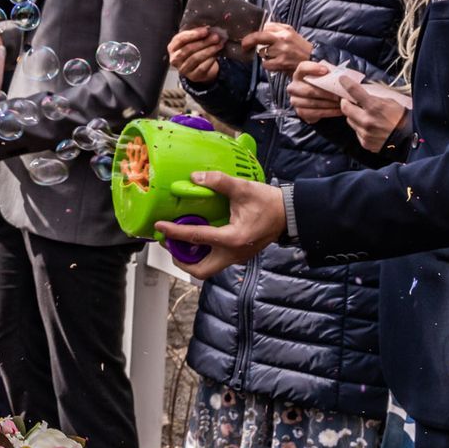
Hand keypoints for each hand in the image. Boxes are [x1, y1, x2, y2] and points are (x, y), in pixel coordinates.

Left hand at [155, 171, 286, 278]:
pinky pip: (215, 260)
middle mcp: (233, 254)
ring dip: (189, 258)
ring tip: (177, 241)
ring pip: (207, 268)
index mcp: (232, 239)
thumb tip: (196, 177)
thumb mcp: (243, 188)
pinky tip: (195, 238)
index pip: (196, 238)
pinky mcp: (238, 254)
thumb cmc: (269, 203)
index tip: (159, 227)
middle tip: (167, 243)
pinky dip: (201, 253)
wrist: (289, 214)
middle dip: (179, 259)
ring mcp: (236, 257)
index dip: (174, 232)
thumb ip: (219, 181)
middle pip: (200, 270)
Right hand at [167, 26, 224, 83]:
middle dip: (204, 42)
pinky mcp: (193, 76)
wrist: (197, 68)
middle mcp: (174, 59)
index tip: (206, 30)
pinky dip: (210, 60)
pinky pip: (202, 67)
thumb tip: (207, 28)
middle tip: (216, 37)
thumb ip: (196, 34)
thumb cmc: (193, 50)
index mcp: (172, 47)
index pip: (180, 39)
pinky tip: (216, 55)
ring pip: (196, 58)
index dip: (193, 34)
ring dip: (209, 50)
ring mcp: (183, 69)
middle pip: (189, 48)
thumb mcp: (191, 41)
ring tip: (219, 45)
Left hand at [241, 21, 312, 74]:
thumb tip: (261, 27)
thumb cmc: (301, 48)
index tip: (251, 36)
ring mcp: (282, 51)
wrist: (315, 61)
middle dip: (248, 40)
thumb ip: (277, 29)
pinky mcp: (281, 62)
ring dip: (265, 56)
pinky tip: (277, 64)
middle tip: (244, 45)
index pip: (265, 27)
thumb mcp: (292, 34)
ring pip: (262, 52)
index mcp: (285, 30)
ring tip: (276, 57)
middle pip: (258, 36)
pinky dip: (269, 65)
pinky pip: (266, 64)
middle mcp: (283, 39)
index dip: (257, 32)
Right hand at [285, 61, 344, 123]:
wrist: (318, 100)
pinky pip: (315, 113)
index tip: (326, 71)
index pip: (302, 68)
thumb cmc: (323, 85)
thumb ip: (329, 74)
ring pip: (312, 103)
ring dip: (329, 104)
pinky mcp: (300, 112)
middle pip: (309, 90)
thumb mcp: (325, 77)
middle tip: (339, 96)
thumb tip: (342, 75)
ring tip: (342, 104)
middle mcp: (293, 87)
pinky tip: (339, 111)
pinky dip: (329, 112)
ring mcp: (295, 100)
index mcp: (299, 74)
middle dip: (326, 94)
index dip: (313, 68)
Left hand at [341, 81, 409, 152]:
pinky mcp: (365, 143)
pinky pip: (356, 132)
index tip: (342, 79)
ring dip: (354, 116)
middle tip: (351, 101)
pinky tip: (371, 128)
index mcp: (374, 107)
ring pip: (350, 120)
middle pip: (345, 108)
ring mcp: (365, 133)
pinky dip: (361, 128)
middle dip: (346, 103)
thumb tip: (362, 94)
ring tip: (365, 116)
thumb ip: (374, 98)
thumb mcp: (391, 102)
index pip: (354, 91)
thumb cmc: (403, 119)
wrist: (411, 140)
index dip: (346, 83)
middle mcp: (367, 120)